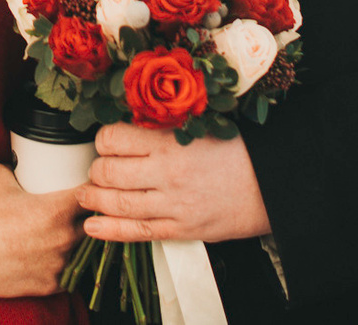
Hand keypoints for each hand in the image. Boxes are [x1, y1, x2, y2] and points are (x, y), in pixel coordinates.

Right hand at [0, 162, 81, 297]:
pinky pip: (67, 274)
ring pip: (81, 251)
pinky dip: (63, 265)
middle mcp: (64, 238)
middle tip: (74, 210)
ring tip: (60, 234)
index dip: (92, 189)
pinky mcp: (51, 285)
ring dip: (75, 242)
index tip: (87, 186)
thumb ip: (18, 166)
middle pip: (92, 224)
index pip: (91, 195)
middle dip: (86, 217)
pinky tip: (51, 256)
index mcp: (57, 210)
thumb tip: (23, 160)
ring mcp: (59, 264)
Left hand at [79, 123, 270, 243]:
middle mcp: (167, 172)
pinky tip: (92, 227)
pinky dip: (110, 231)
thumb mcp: (198, 126)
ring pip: (118, 204)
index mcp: (171, 141)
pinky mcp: (181, 229)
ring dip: (94, 200)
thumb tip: (127, 129)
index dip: (103, 141)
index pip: (114, 138)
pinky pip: (137, 232)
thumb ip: (162, 129)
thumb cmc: (237, 152)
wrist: (272, 185)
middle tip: (96, 170)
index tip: (106, 144)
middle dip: (96, 171)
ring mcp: (173, 204)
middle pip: (109, 172)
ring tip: (85, 196)